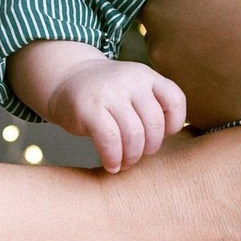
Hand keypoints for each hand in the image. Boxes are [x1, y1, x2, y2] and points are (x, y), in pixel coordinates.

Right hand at [47, 56, 185, 171]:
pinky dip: (113, 158)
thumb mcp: (133, 88)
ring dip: (132, 156)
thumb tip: (172, 139)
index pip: (175, 100)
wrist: (65, 78)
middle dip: (150, 147)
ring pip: (134, 134)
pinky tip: (111, 165)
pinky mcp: (89, 108)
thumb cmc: (106, 94)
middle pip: (154, 123)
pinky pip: (110, 140)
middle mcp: (130, 80)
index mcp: (147, 76)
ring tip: (125, 163)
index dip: (174, 124)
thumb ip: (152, 105)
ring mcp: (109, 93)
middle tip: (139, 155)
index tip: (162, 136)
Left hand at [142, 0, 240, 126]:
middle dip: (186, 38)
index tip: (200, 2)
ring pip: (186, 75)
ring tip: (235, 58)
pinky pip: (206, 106)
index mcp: (158, 11)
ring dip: (202, 68)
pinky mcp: (207, 113)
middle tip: (223, 30)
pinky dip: (220, 96)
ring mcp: (183, 86)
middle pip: (167, 44)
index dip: (174, 3)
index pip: (152, 6)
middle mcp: (161, 52)